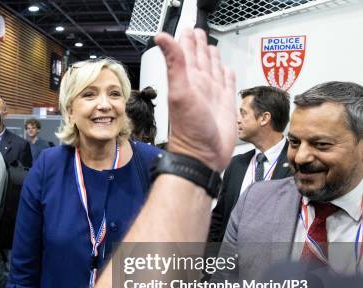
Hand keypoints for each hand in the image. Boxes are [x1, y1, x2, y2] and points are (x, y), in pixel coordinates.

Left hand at [154, 28, 236, 170]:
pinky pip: (227, 86)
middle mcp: (200, 87)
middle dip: (198, 45)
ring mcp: (212, 97)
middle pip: (200, 60)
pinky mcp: (225, 107)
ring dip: (212, 58)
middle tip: (197, 31)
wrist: (202, 156)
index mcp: (188, 81)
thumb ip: (174, 64)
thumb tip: (162, 38)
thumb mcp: (180, 92)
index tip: (186, 28)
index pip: (186, 54)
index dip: (186, 40)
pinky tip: (226, 71)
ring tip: (211, 46)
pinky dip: (227, 77)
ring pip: (213, 70)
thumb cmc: (189, 131)